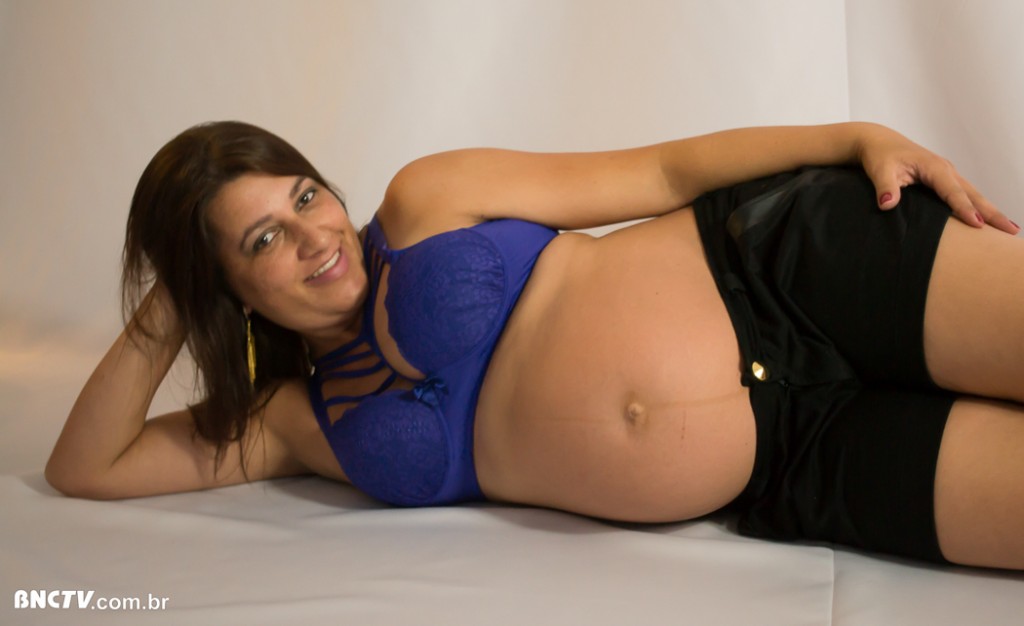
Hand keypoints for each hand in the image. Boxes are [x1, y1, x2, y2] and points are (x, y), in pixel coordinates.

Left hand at [856, 124, 1019, 234]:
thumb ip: (885, 187)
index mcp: (933, 167)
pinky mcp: (943, 179)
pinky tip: (986, 220)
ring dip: (990, 211)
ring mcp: (947, 174)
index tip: (977, 225)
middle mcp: (946, 170)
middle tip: (1010, 231)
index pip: (952, 192)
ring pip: (973, 194)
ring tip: (1008, 228)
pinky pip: (965, 194)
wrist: (878, 142)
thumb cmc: (879, 156)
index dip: (964, 208)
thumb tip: (888, 203)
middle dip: (991, 212)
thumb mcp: (878, 170)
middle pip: (972, 194)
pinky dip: (977, 206)